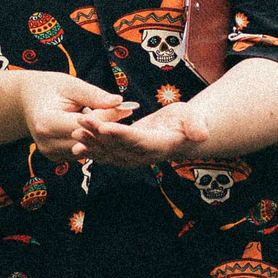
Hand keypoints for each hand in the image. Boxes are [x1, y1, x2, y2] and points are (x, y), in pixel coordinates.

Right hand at [14, 72, 128, 156]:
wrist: (27, 100)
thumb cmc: (49, 88)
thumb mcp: (70, 85)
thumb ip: (94, 95)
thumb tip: (119, 102)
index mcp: (46, 123)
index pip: (84, 126)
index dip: (106, 119)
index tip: (126, 109)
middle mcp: (46, 143)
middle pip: (87, 141)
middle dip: (107, 130)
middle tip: (127, 117)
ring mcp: (50, 153)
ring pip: (86, 149)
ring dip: (101, 138)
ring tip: (113, 121)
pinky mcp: (56, 158)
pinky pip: (82, 152)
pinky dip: (92, 142)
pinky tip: (99, 130)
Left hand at [70, 101, 209, 164]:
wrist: (182, 136)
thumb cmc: (188, 122)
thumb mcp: (194, 119)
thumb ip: (196, 126)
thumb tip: (202, 135)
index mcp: (158, 146)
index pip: (137, 141)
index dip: (121, 135)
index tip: (106, 128)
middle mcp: (143, 156)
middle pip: (118, 146)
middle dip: (98, 135)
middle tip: (82, 121)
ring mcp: (133, 158)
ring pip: (108, 152)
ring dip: (91, 141)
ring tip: (75, 129)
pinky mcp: (125, 156)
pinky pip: (106, 154)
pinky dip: (91, 147)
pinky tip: (76, 140)